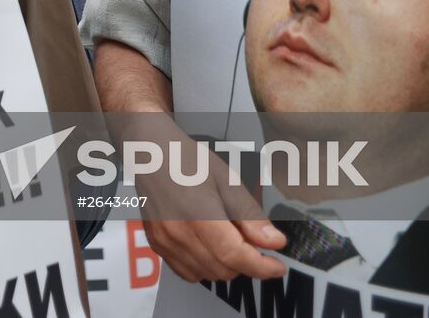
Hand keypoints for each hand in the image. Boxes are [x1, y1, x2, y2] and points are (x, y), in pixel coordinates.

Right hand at [126, 119, 287, 281]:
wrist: (150, 154)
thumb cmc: (187, 159)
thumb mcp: (227, 180)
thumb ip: (250, 216)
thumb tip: (274, 242)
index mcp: (198, 214)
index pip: (234, 256)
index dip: (261, 266)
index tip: (278, 266)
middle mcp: (178, 233)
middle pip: (224, 269)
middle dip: (246, 262)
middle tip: (252, 241)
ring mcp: (165, 242)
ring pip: (208, 275)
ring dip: (226, 266)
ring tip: (228, 237)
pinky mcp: (157, 246)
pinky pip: (189, 273)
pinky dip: (206, 267)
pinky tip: (209, 246)